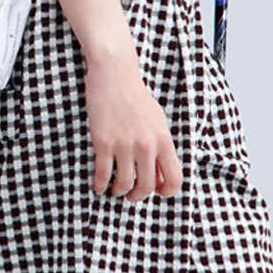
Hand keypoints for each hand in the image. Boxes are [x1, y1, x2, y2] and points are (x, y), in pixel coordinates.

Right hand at [84, 49, 182, 200]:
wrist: (115, 76)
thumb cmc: (136, 98)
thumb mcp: (157, 121)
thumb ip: (160, 147)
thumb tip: (159, 175)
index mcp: (163, 140)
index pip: (174, 178)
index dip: (166, 192)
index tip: (156, 191)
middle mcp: (147, 145)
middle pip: (147, 186)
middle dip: (138, 196)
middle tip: (131, 195)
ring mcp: (125, 144)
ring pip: (125, 184)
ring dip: (119, 192)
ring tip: (115, 190)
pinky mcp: (104, 143)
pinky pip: (103, 174)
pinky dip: (100, 185)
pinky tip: (99, 186)